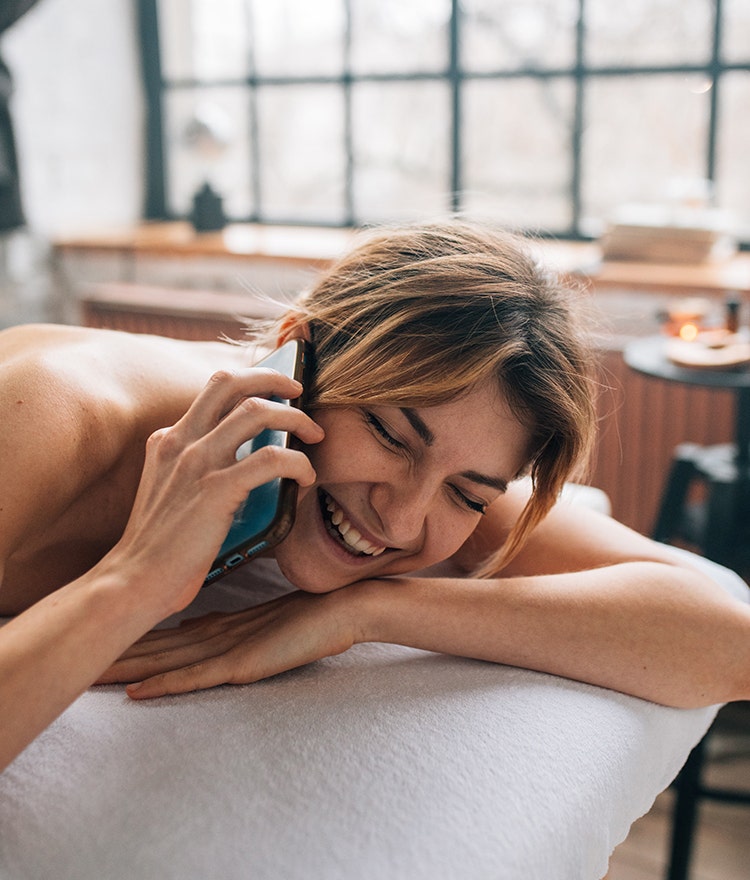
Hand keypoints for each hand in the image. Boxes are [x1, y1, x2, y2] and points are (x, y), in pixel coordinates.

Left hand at [97, 590, 356, 698]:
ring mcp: (227, 647)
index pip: (166, 630)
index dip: (132, 635)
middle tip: (79, 658)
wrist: (343, 609)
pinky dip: (164, 686)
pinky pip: (195, 678)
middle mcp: (215, 632)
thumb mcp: (262, 618)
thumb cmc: (311, 614)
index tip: (100, 639)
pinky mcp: (243, 663)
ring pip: (167, 661)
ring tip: (93, 677)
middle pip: (157, 644)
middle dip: (118, 652)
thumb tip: (196, 626)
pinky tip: (139, 694)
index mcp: (220, 622)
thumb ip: (231, 623)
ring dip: (130, 670)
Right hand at [104, 367, 323, 618]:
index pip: (213, 391)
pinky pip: (272, 458)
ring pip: (256, 411)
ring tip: (314, 435)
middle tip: (298, 390)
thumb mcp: (169, 491)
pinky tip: (306, 477)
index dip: (249, 383)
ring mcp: (196, 462)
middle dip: (272, 379)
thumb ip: (195, 469)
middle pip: (230, 383)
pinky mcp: (216, 489)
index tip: (275, 390)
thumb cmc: (159, 547)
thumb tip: (249, 461)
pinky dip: (298, 462)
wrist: (133, 581)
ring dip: (295, 417)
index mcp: (168, 440)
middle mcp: (180, 441)